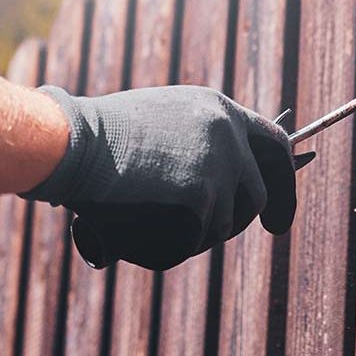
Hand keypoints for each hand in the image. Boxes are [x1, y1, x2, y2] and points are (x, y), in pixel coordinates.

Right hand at [23, 85, 295, 270]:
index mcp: (218, 109)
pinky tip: (146, 235)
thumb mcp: (160, 122)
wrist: (73, 142)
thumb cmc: (98, 136)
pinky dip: (176, 246)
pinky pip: (199, 238)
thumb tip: (217, 185)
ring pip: (227, 222)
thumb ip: (195, 143)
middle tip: (262, 230)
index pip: (273, 143)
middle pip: (260, 190)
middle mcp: (227, 132)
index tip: (278, 204)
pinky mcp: (202, 195)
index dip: (282, 176)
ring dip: (203, 234)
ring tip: (163, 227)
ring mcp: (218, 163)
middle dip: (263, 214)